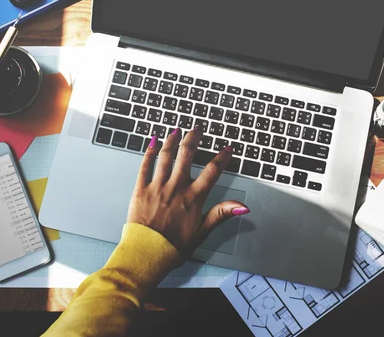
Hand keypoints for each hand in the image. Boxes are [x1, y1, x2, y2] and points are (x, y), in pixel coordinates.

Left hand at [127, 127, 248, 256]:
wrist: (146, 254)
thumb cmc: (173, 247)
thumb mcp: (202, 231)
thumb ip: (221, 214)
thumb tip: (242, 207)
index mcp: (193, 198)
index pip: (212, 171)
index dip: (222, 158)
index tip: (227, 149)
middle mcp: (176, 188)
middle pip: (187, 155)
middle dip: (194, 138)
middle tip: (197, 129)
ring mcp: (157, 187)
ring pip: (166, 156)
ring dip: (172, 140)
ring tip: (177, 130)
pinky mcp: (141, 190)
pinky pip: (145, 166)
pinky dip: (149, 152)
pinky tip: (153, 142)